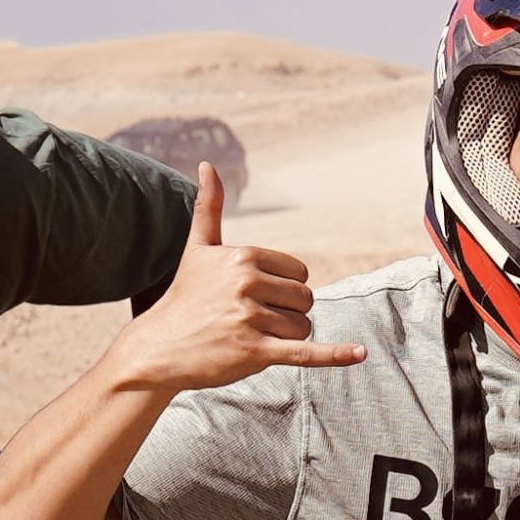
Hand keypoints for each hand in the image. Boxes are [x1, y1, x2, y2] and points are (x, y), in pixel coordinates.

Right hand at [108, 166, 364, 398]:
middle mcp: (247, 283)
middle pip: (306, 299)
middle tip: (251, 320)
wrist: (159, 348)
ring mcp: (251, 318)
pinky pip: (305, 352)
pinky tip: (360, 353)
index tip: (254, 297)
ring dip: (285, 337)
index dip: (284, 290)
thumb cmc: (185, 298)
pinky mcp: (254, 352)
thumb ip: (208, 208)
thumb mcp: (198, 249)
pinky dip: (334, 355)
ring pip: (303, 327)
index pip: (299, 274)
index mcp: (243, 257)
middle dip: (287, 313)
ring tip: (249, 337)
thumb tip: (207, 164)